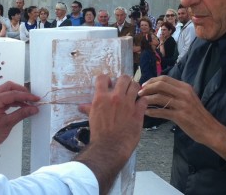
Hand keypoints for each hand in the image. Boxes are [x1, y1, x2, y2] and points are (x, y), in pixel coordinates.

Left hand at [0, 81, 38, 152]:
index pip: (13, 94)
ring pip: (6, 91)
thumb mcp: (7, 124)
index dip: (26, 96)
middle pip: (9, 87)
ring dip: (17, 95)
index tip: (36, 99)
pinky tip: (20, 105)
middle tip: (32, 99)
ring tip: (28, 103)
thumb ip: (21, 114)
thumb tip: (34, 109)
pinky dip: (12, 100)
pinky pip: (3, 97)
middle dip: (22, 91)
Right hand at [77, 75, 146, 193]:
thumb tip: (81, 106)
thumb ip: (89, 108)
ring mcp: (128, 103)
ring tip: (133, 93)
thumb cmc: (98, 133)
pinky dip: (142, 101)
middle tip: (124, 87)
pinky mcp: (138, 112)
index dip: (106, 79)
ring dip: (134, 88)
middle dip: (124, 81)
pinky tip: (139, 105)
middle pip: (123, 78)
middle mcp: (115, 97)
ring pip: (135, 86)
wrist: (109, 147)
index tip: (109, 84)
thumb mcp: (92, 118)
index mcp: (101, 97)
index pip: (103, 78)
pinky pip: (144, 100)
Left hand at [138, 76, 225, 160]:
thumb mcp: (188, 98)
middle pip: (161, 85)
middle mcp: (184, 93)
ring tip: (141, 102)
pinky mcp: (180, 116)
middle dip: (147, 88)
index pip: (165, 78)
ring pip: (160, 97)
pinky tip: (146, 113)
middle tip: (139, 93)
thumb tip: (158, 88)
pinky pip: (162, 112)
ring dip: (147, 99)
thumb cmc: (197, 114)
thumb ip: (176, 92)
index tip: (144, 85)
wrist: (209, 129)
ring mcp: (182, 104)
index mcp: (185, 87)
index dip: (152, 80)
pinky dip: (152, 112)